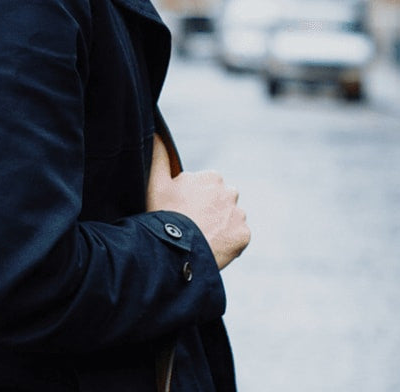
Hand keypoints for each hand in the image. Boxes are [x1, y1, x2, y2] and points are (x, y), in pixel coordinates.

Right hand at [147, 137, 249, 269]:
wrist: (176, 250)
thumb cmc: (163, 215)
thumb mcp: (155, 183)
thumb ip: (158, 156)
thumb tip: (156, 133)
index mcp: (212, 177)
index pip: (206, 189)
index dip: (193, 202)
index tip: (182, 213)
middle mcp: (230, 192)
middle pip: (221, 204)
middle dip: (210, 212)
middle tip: (192, 227)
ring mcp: (239, 215)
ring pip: (230, 220)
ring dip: (220, 227)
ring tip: (201, 239)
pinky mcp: (244, 235)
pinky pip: (237, 238)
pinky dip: (227, 243)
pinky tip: (211, 246)